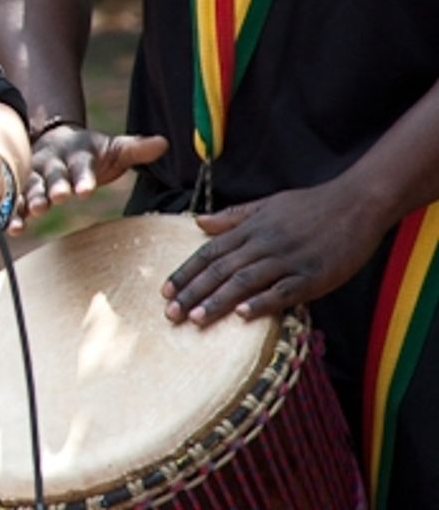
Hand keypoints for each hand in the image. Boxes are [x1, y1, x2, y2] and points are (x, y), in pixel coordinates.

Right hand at [12, 124, 166, 230]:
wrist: (53, 140)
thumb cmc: (90, 152)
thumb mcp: (112, 149)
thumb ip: (135, 149)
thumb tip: (164, 142)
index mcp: (76, 155)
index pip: (82, 167)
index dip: (84, 178)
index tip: (86, 191)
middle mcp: (53, 164)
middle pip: (53, 176)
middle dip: (54, 187)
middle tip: (57, 198)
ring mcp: (35, 177)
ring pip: (31, 188)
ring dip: (31, 199)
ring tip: (34, 211)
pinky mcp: (23, 191)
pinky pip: (16, 203)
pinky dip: (13, 214)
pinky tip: (12, 228)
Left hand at [162, 180, 384, 325]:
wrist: (356, 203)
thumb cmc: (310, 205)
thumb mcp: (267, 204)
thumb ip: (233, 217)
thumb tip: (198, 221)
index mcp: (251, 228)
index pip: (210, 252)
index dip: (186, 272)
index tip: (165, 291)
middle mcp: (264, 244)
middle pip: (221, 270)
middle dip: (193, 292)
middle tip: (171, 314)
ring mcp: (288, 260)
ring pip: (246, 282)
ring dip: (219, 301)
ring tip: (196, 319)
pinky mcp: (313, 276)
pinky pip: (284, 291)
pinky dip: (262, 303)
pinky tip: (244, 315)